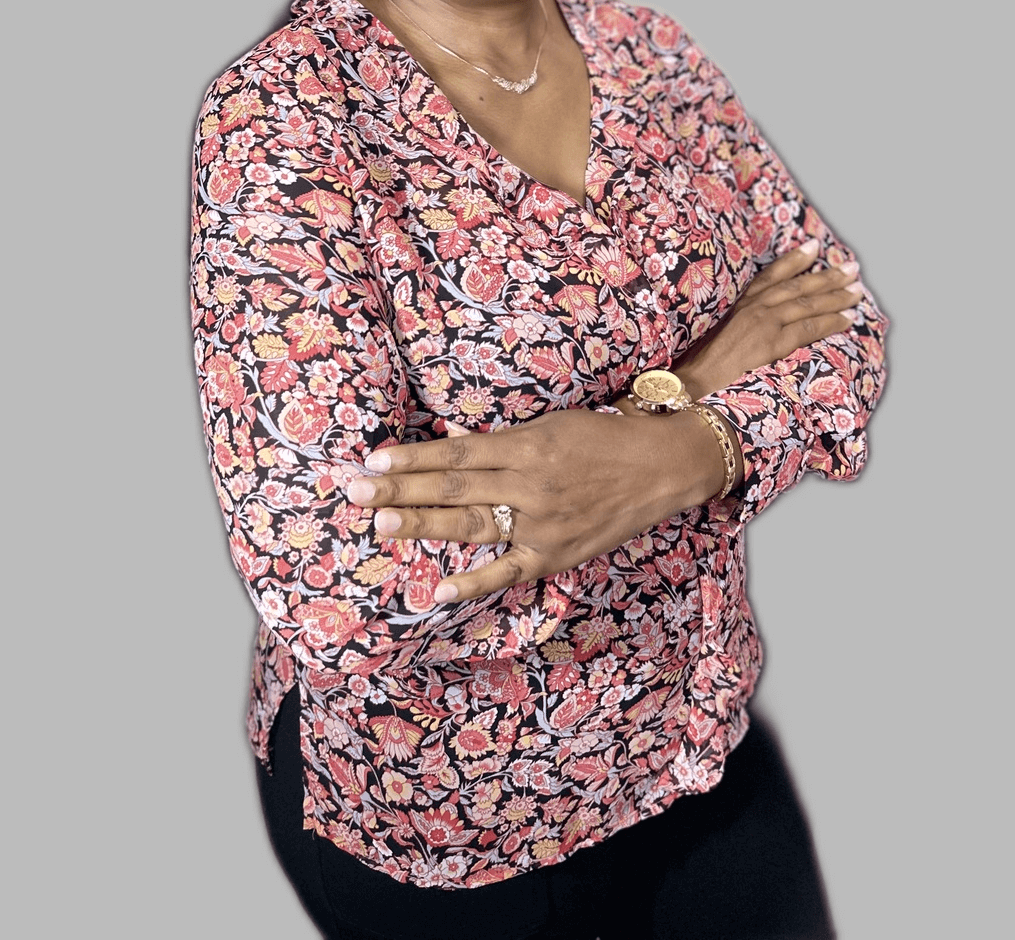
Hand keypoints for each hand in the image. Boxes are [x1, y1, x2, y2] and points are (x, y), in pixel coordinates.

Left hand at [344, 407, 720, 604]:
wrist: (660, 467)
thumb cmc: (603, 437)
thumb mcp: (551, 425)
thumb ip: (501, 442)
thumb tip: (449, 448)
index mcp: (527, 447)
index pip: (457, 454)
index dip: (413, 458)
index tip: (374, 459)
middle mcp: (530, 485)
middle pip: (453, 488)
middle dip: (401, 489)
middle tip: (354, 490)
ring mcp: (542, 524)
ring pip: (472, 525)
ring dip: (422, 525)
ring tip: (379, 523)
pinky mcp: (555, 555)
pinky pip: (508, 572)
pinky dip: (474, 582)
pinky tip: (439, 589)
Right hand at [677, 238, 862, 397]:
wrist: (691, 384)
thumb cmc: (701, 368)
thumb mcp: (719, 338)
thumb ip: (740, 329)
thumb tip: (756, 331)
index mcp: (739, 305)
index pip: (771, 276)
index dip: (794, 261)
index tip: (814, 247)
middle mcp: (752, 308)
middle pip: (796, 286)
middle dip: (827, 276)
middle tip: (851, 267)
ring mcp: (762, 323)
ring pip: (806, 303)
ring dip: (836, 295)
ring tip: (858, 290)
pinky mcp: (770, 342)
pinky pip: (808, 328)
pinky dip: (831, 321)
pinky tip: (848, 318)